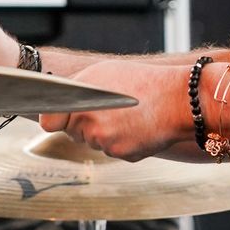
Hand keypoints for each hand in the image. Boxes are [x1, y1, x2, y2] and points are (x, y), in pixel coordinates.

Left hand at [41, 60, 192, 160]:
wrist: (179, 100)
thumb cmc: (142, 82)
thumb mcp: (102, 73)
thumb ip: (74, 88)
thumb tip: (57, 101)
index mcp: (82, 107)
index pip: (49, 121)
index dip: (56, 115)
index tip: (60, 112)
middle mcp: (92, 131)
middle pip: (74, 132)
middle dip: (84, 121)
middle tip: (107, 105)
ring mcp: (109, 146)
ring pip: (95, 141)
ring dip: (104, 131)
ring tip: (126, 113)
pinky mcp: (125, 156)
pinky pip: (114, 149)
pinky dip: (122, 140)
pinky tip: (135, 126)